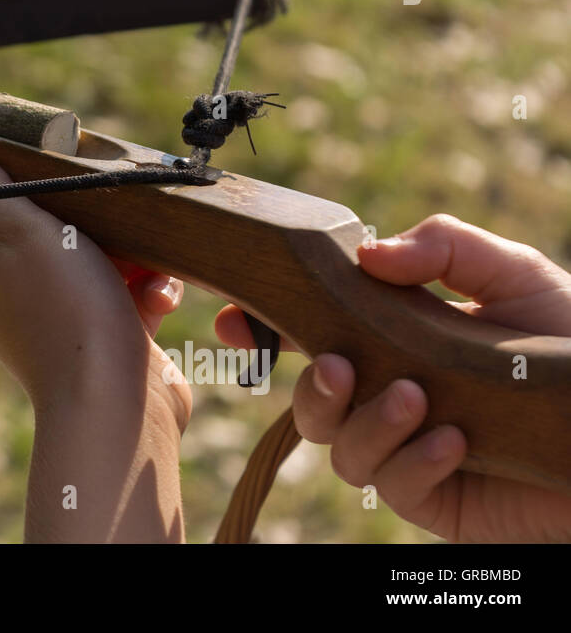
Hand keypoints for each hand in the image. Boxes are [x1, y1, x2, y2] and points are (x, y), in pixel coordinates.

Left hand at [0, 145, 189, 541]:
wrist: (117, 406)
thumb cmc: (66, 312)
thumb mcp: (21, 234)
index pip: (1, 214)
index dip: (36, 193)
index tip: (69, 183)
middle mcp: (20, 303)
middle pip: (59, 236)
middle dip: (97, 226)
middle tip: (117, 223)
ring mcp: (65, 326)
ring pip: (103, 265)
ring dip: (133, 260)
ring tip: (146, 268)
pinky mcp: (110, 343)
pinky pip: (131, 300)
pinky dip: (149, 294)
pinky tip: (159, 300)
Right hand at [216, 214, 570, 540]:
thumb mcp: (513, 275)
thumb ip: (443, 248)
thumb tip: (365, 254)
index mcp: (396, 338)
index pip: (312, 333)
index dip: (263, 327)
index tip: (235, 320)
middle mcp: (392, 395)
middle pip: (312, 402)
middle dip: (310, 388)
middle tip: (336, 368)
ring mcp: (411, 451)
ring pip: (343, 450)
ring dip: (366, 424)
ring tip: (413, 399)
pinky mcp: (439, 499)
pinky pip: (395, 487)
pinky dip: (414, 460)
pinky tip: (453, 440)